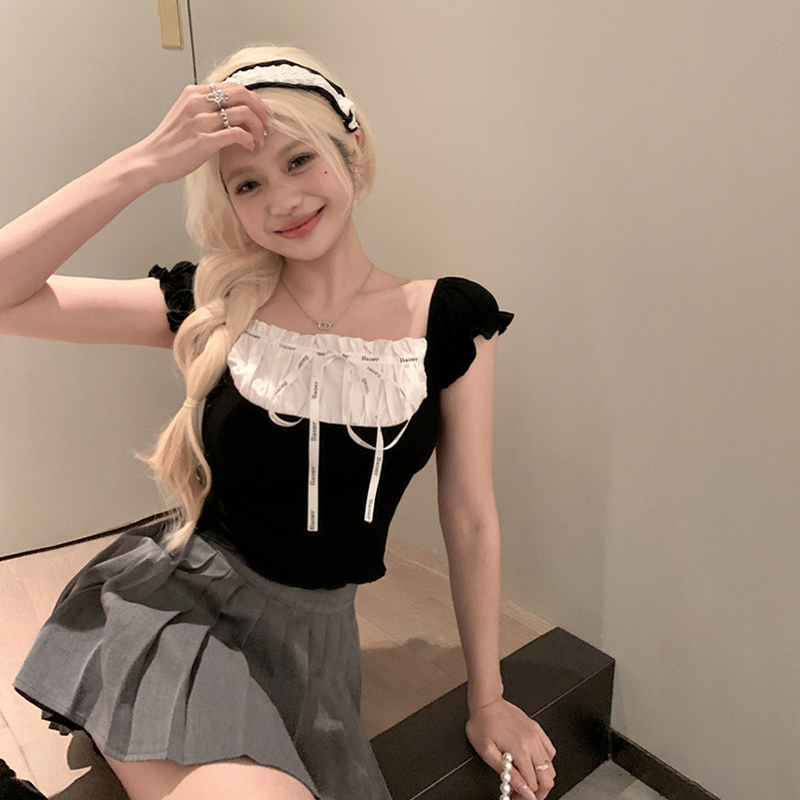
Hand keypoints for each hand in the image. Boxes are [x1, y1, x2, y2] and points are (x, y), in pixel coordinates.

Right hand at [130, 82, 271, 185]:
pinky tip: (249, 146)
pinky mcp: (204, 140)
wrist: (151, 159)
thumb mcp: (186, 115)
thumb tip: (233, 112)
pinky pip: (237, 133)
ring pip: (243, 113)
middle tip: (267, 124)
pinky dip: (249, 139)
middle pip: (242, 94)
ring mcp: (201, 121)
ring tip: (258, 139)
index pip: (233, 87)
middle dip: (260, 109)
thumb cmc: (170, 142)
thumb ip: (206, 109)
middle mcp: (198, 102)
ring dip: (257, 126)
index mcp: (194, 93)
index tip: (262, 112)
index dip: (253, 99)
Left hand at [466, 698, 555, 798]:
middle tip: (523, 793)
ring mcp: (537, 735)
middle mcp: (532, 743)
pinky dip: (546, 763)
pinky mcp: (537, 729)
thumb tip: (525, 791)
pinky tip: (533, 764)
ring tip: (526, 780)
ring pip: (551, 767)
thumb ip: (509, 774)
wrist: (486, 701)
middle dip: (538, 791)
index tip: (515, 798)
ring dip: (541, 778)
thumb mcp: (488, 753)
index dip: (525, 796)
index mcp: (520, 750)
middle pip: (547, 778)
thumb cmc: (482, 724)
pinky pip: (550, 751)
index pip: (533, 785)